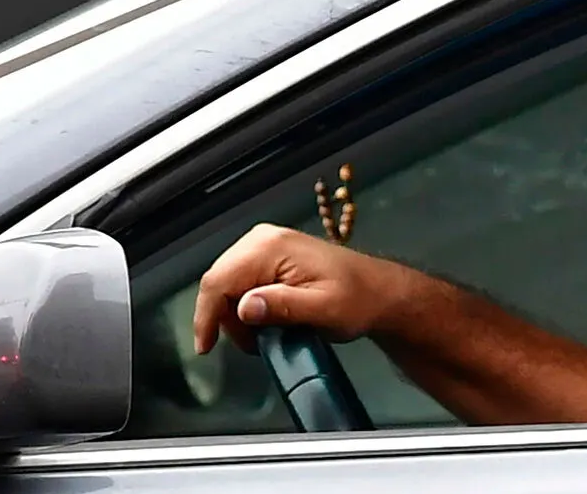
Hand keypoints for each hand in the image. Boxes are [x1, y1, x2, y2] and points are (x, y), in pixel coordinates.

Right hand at [193, 223, 421, 354]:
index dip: (206, 316)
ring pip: (228, 284)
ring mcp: (267, 245)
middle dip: (225, 318)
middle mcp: (263, 239)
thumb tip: (243, 307)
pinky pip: (242, 283)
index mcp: (272, 247)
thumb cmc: (358, 299)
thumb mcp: (322, 309)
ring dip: (237, 316)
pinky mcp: (272, 256)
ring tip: (263, 337)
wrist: (380, 292)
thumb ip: (282, 306)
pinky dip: (247, 308)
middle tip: (252, 345)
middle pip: (219, 281)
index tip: (206, 346)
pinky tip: (266, 323)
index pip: (218, 280)